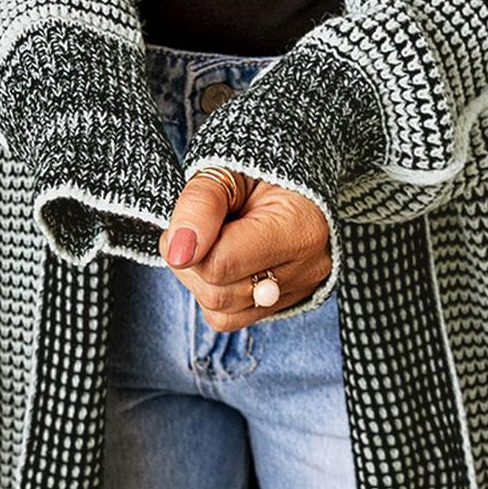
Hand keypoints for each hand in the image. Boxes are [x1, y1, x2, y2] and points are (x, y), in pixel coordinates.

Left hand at [159, 172, 330, 330]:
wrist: (285, 178)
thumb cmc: (255, 169)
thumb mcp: (226, 170)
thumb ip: (201, 205)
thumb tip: (179, 253)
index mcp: (301, 229)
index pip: (221, 263)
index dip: (189, 243)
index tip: (188, 218)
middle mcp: (308, 268)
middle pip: (219, 294)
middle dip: (194, 262)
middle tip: (199, 227)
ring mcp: (299, 291)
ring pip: (221, 312)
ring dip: (201, 279)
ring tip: (213, 241)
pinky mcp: (284, 305)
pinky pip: (229, 319)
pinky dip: (214, 292)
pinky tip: (222, 260)